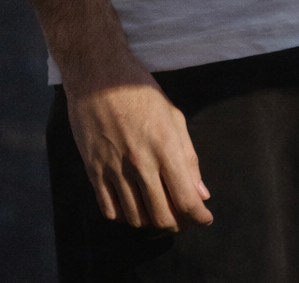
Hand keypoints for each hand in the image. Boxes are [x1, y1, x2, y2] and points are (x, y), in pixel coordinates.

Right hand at [66, 63, 212, 231]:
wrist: (98, 74)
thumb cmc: (140, 90)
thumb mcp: (173, 115)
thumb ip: (189, 157)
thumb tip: (202, 193)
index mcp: (165, 147)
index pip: (186, 199)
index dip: (199, 217)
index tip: (204, 219)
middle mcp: (140, 163)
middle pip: (161, 216)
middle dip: (177, 224)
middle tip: (182, 217)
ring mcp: (114, 169)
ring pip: (135, 218)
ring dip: (151, 223)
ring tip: (159, 213)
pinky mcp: (93, 171)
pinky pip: (109, 210)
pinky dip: (124, 218)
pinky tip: (132, 208)